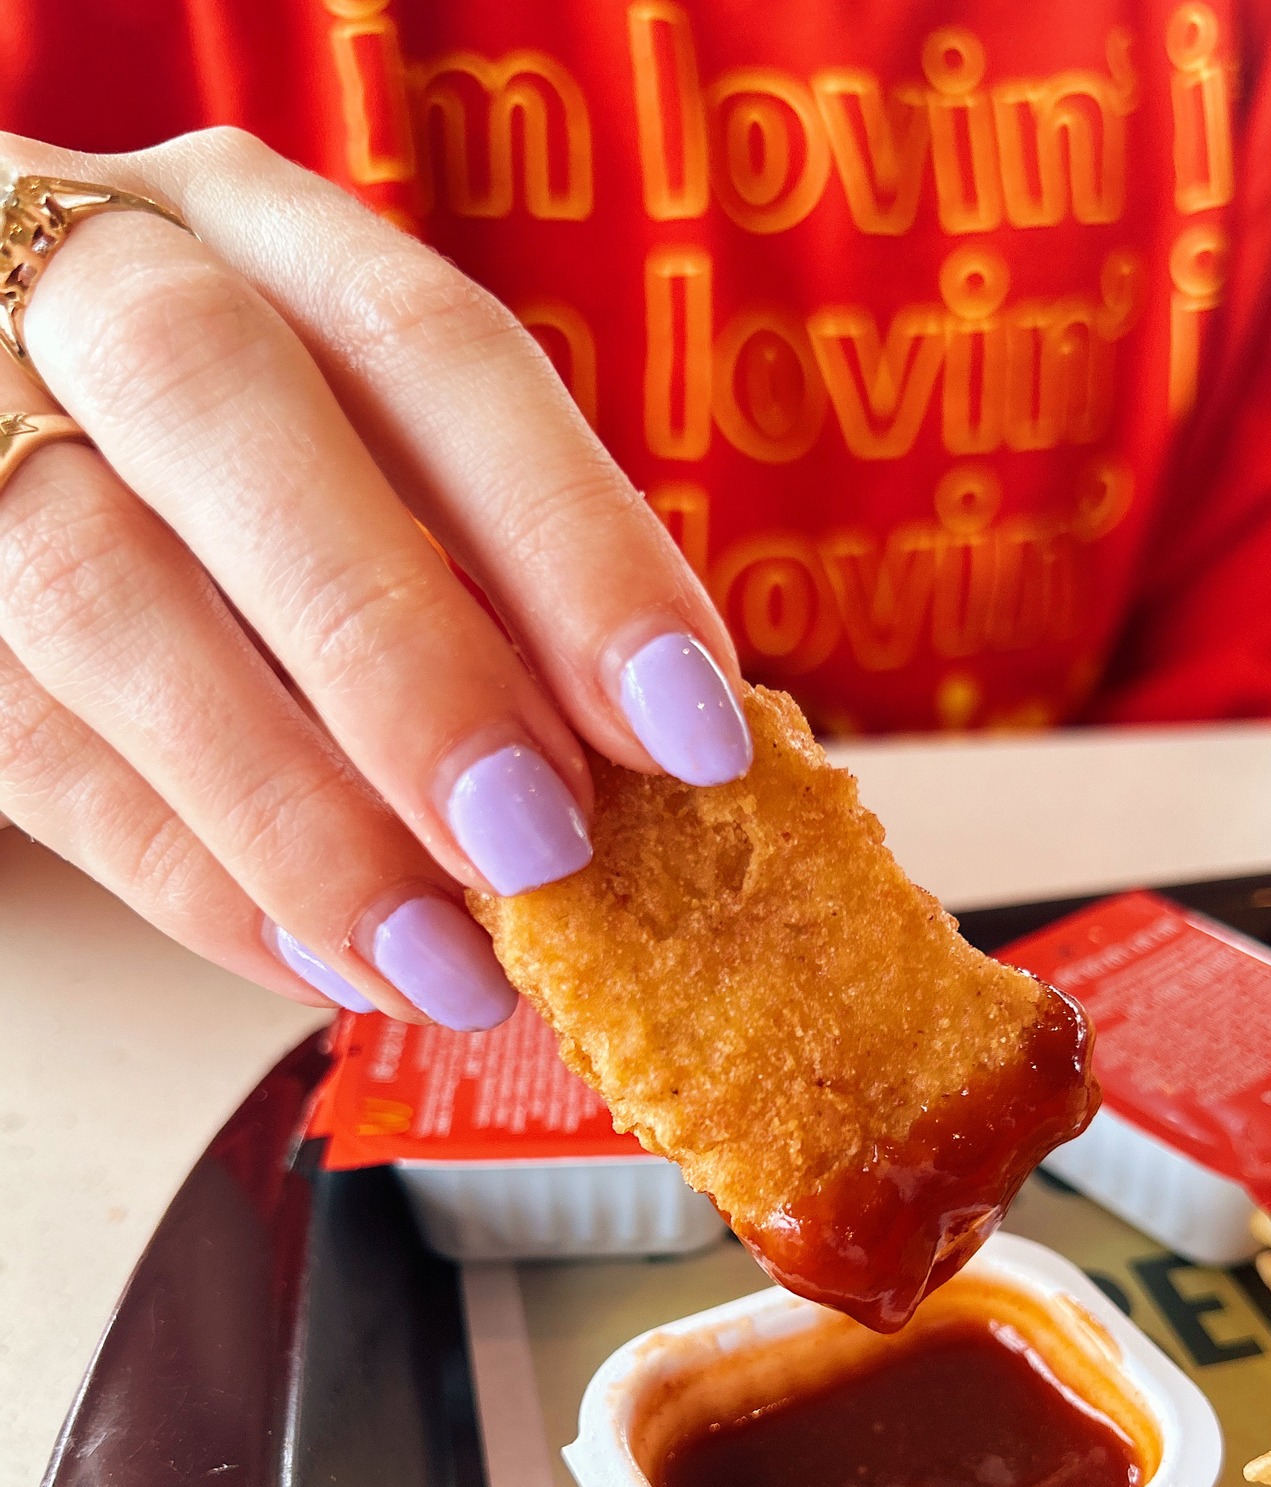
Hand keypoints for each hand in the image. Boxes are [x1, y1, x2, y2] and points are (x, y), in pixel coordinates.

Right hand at [0, 130, 751, 1026]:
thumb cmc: (229, 463)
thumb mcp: (352, 448)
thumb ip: (473, 570)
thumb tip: (639, 776)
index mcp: (257, 232)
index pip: (427, 343)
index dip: (572, 538)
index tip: (695, 728)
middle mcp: (94, 283)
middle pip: (216, 403)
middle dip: (399, 645)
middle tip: (541, 846)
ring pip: (93, 585)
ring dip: (286, 801)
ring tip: (437, 960)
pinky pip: (24, 737)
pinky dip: (181, 868)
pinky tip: (318, 962)